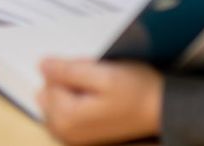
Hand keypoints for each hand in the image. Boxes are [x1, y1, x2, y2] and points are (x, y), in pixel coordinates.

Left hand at [36, 58, 163, 145]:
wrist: (162, 111)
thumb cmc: (137, 93)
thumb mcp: (104, 74)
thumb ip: (69, 70)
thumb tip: (42, 65)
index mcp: (65, 118)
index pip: (49, 80)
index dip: (71, 70)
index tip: (94, 73)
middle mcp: (64, 133)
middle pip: (50, 92)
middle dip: (69, 81)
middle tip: (98, 81)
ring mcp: (72, 138)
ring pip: (57, 100)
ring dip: (73, 91)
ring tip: (101, 92)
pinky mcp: (81, 137)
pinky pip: (66, 111)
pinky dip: (78, 101)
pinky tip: (98, 100)